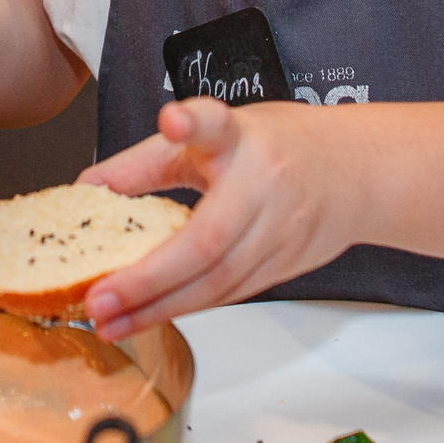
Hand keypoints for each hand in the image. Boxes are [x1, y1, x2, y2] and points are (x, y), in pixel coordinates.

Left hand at [75, 97, 359, 341]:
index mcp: (241, 138)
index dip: (193, 123)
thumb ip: (147, 162)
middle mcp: (264, 184)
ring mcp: (281, 230)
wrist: (358, 170)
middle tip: (98, 301)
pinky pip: (232, 294)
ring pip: (220, 282)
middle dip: (148, 280)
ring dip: (162, 308)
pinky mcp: (288, 265)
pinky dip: (189, 308)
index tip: (173, 120)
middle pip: (208, 242)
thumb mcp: (212, 136)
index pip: (217, 125)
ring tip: (114, 322)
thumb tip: (86, 189)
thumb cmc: (276, 147)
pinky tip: (153, 315)